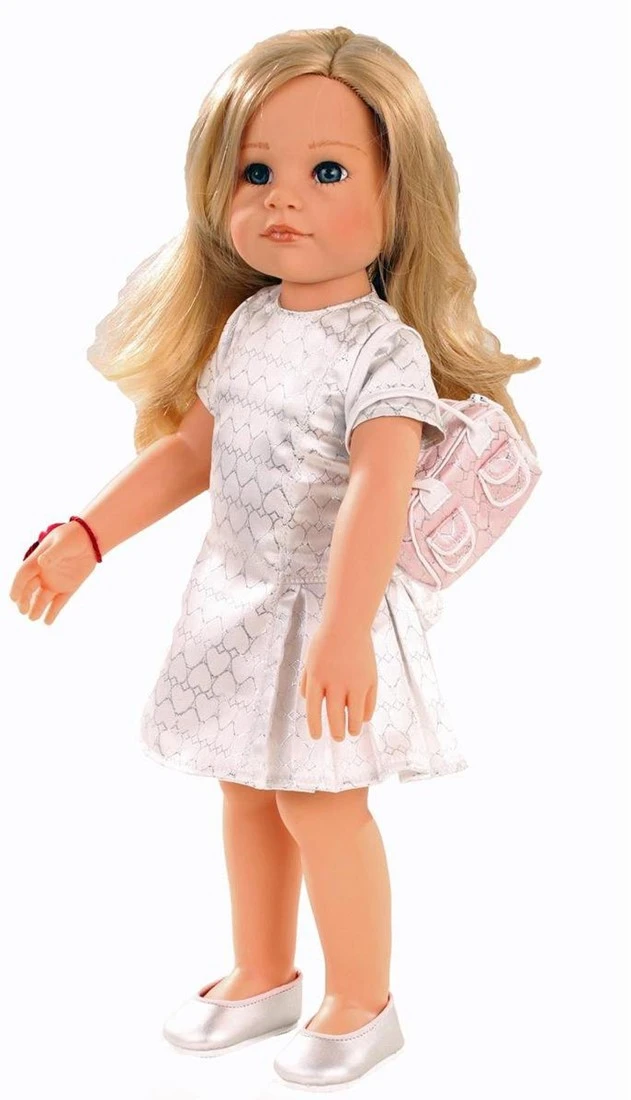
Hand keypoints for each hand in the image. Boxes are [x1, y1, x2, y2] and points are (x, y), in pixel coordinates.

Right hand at [9, 522, 97, 624]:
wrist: (91, 540)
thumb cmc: (73, 537)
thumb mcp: (62, 543)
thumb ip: (53, 554)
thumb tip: (42, 562)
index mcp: (37, 561)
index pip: (23, 575)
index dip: (17, 586)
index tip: (13, 598)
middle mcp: (43, 573)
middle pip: (29, 589)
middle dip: (24, 600)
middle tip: (23, 611)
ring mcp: (55, 581)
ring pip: (42, 598)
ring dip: (37, 608)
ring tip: (33, 618)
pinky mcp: (68, 587)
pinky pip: (59, 602)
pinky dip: (53, 612)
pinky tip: (47, 622)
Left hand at [299, 622, 376, 740]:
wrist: (347, 624)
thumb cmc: (325, 641)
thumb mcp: (309, 660)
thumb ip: (306, 680)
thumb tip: (305, 700)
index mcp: (316, 678)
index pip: (313, 710)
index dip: (315, 726)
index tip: (317, 736)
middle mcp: (334, 683)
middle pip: (334, 716)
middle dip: (336, 731)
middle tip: (338, 737)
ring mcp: (354, 682)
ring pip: (354, 715)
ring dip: (352, 727)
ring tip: (352, 732)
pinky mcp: (370, 680)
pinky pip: (368, 704)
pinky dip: (365, 714)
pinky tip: (362, 718)